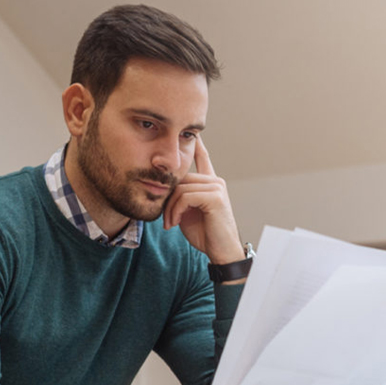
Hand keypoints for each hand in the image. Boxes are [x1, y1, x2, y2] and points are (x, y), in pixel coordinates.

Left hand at [163, 138, 243, 264]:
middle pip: (181, 178)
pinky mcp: (216, 197)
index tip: (193, 132)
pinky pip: (186, 196)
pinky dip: (176, 210)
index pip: (203, 158)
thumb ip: (180, 197)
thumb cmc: (204, 234)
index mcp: (210, 184)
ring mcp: (217, 187)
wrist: (220, 251)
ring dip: (170, 208)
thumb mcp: (187, 212)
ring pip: (181, 188)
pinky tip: (176, 222)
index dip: (197, 145)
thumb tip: (165, 187)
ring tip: (170, 223)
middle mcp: (215, 181)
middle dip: (168, 200)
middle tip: (166, 220)